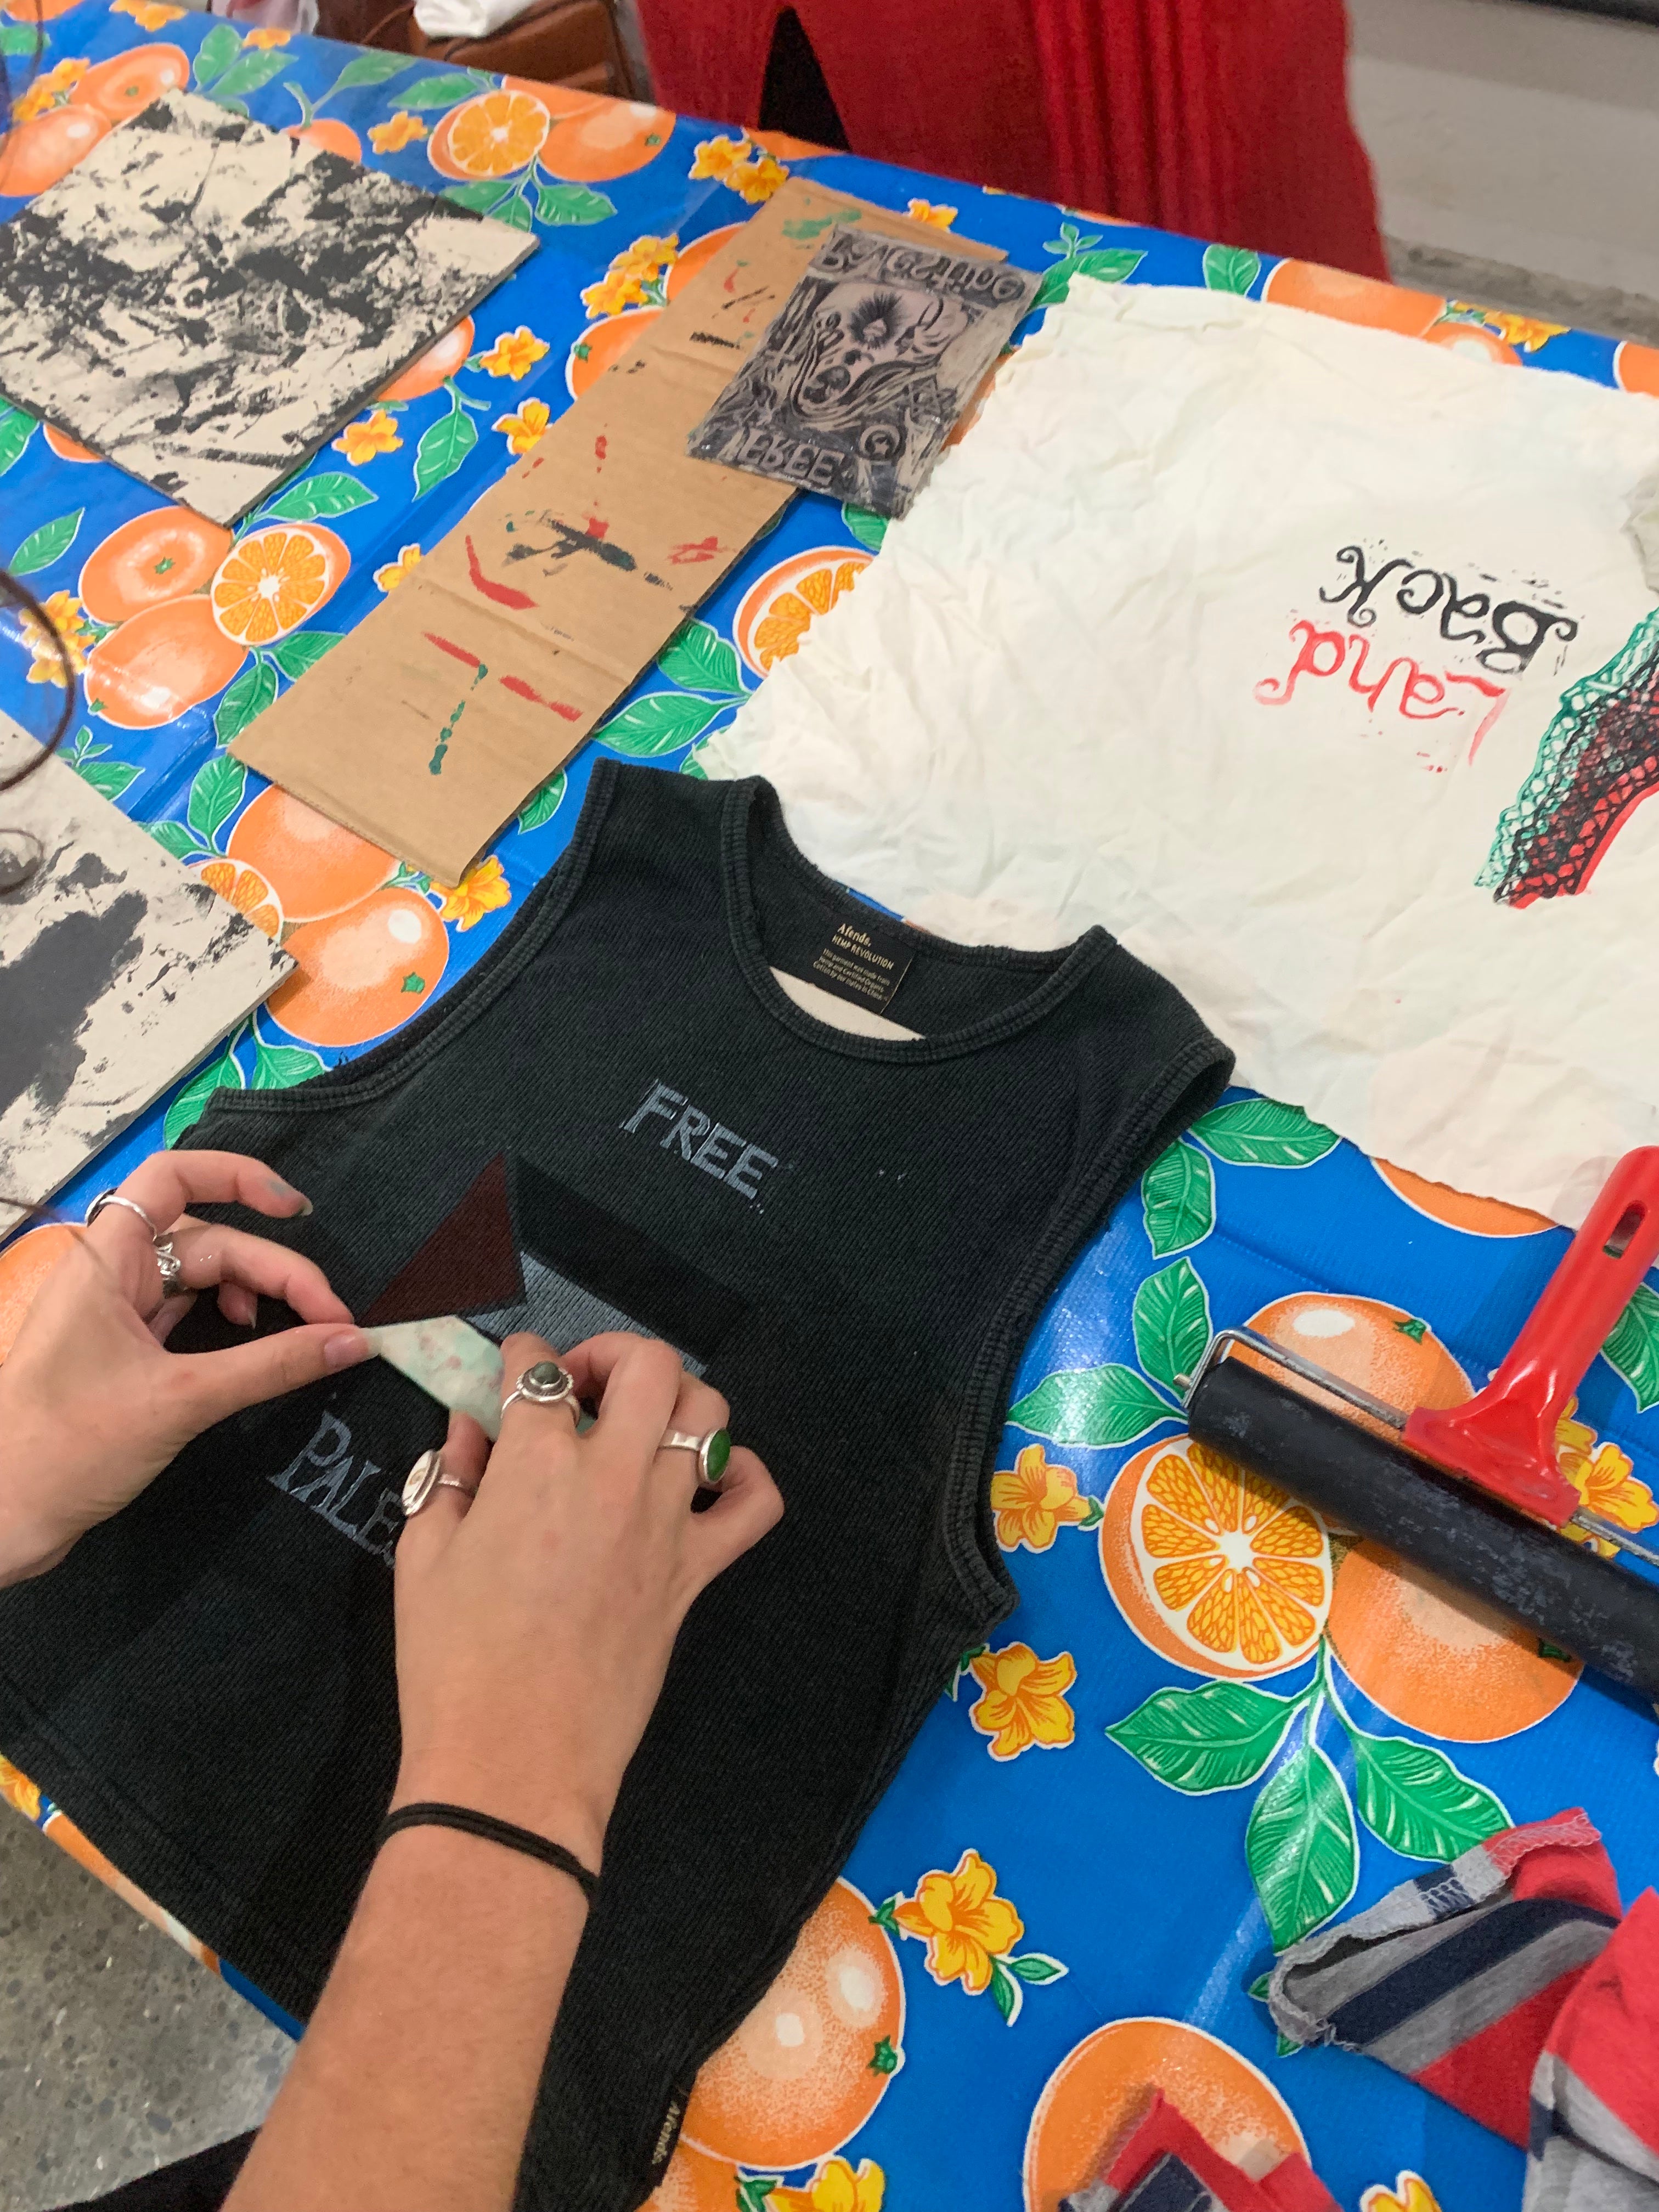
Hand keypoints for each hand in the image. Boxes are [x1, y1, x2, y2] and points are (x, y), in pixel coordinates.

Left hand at [0, 1151, 368, 1584]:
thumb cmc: (71, 1448)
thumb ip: (272, 1365)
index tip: (298, 1210)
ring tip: (304, 1337)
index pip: (174, 1178)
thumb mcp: (181, 1401)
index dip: (239, 1177)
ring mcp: (116, 1311)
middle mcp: (111, 1273)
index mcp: (105, 1260)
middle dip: (276, 1271)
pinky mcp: (125, 1350)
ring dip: (259, 1298)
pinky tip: (259, 1350)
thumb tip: (356, 1341)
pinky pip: (191, 1315)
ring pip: (205, 1278)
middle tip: (335, 1322)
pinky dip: (233, 1326)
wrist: (2, 1519)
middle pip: (210, 1240)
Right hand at [391, 1332, 783, 1870]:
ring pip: (706, 1414)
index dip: (520, 1359)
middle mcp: (611, 1477)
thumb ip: (451, 1476)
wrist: (512, 1763)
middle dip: (610, 1355)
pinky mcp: (697, 1572)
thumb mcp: (423, 1556)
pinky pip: (754, 1504)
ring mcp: (664, 1523)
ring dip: (673, 1401)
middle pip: (645, 1366)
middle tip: (579, 1391)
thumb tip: (471, 1426)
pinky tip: (708, 1479)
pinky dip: (742, 1476)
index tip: (512, 1375)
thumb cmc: (451, 1662)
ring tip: (635, 1427)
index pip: (538, 1369)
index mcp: (535, 1466)